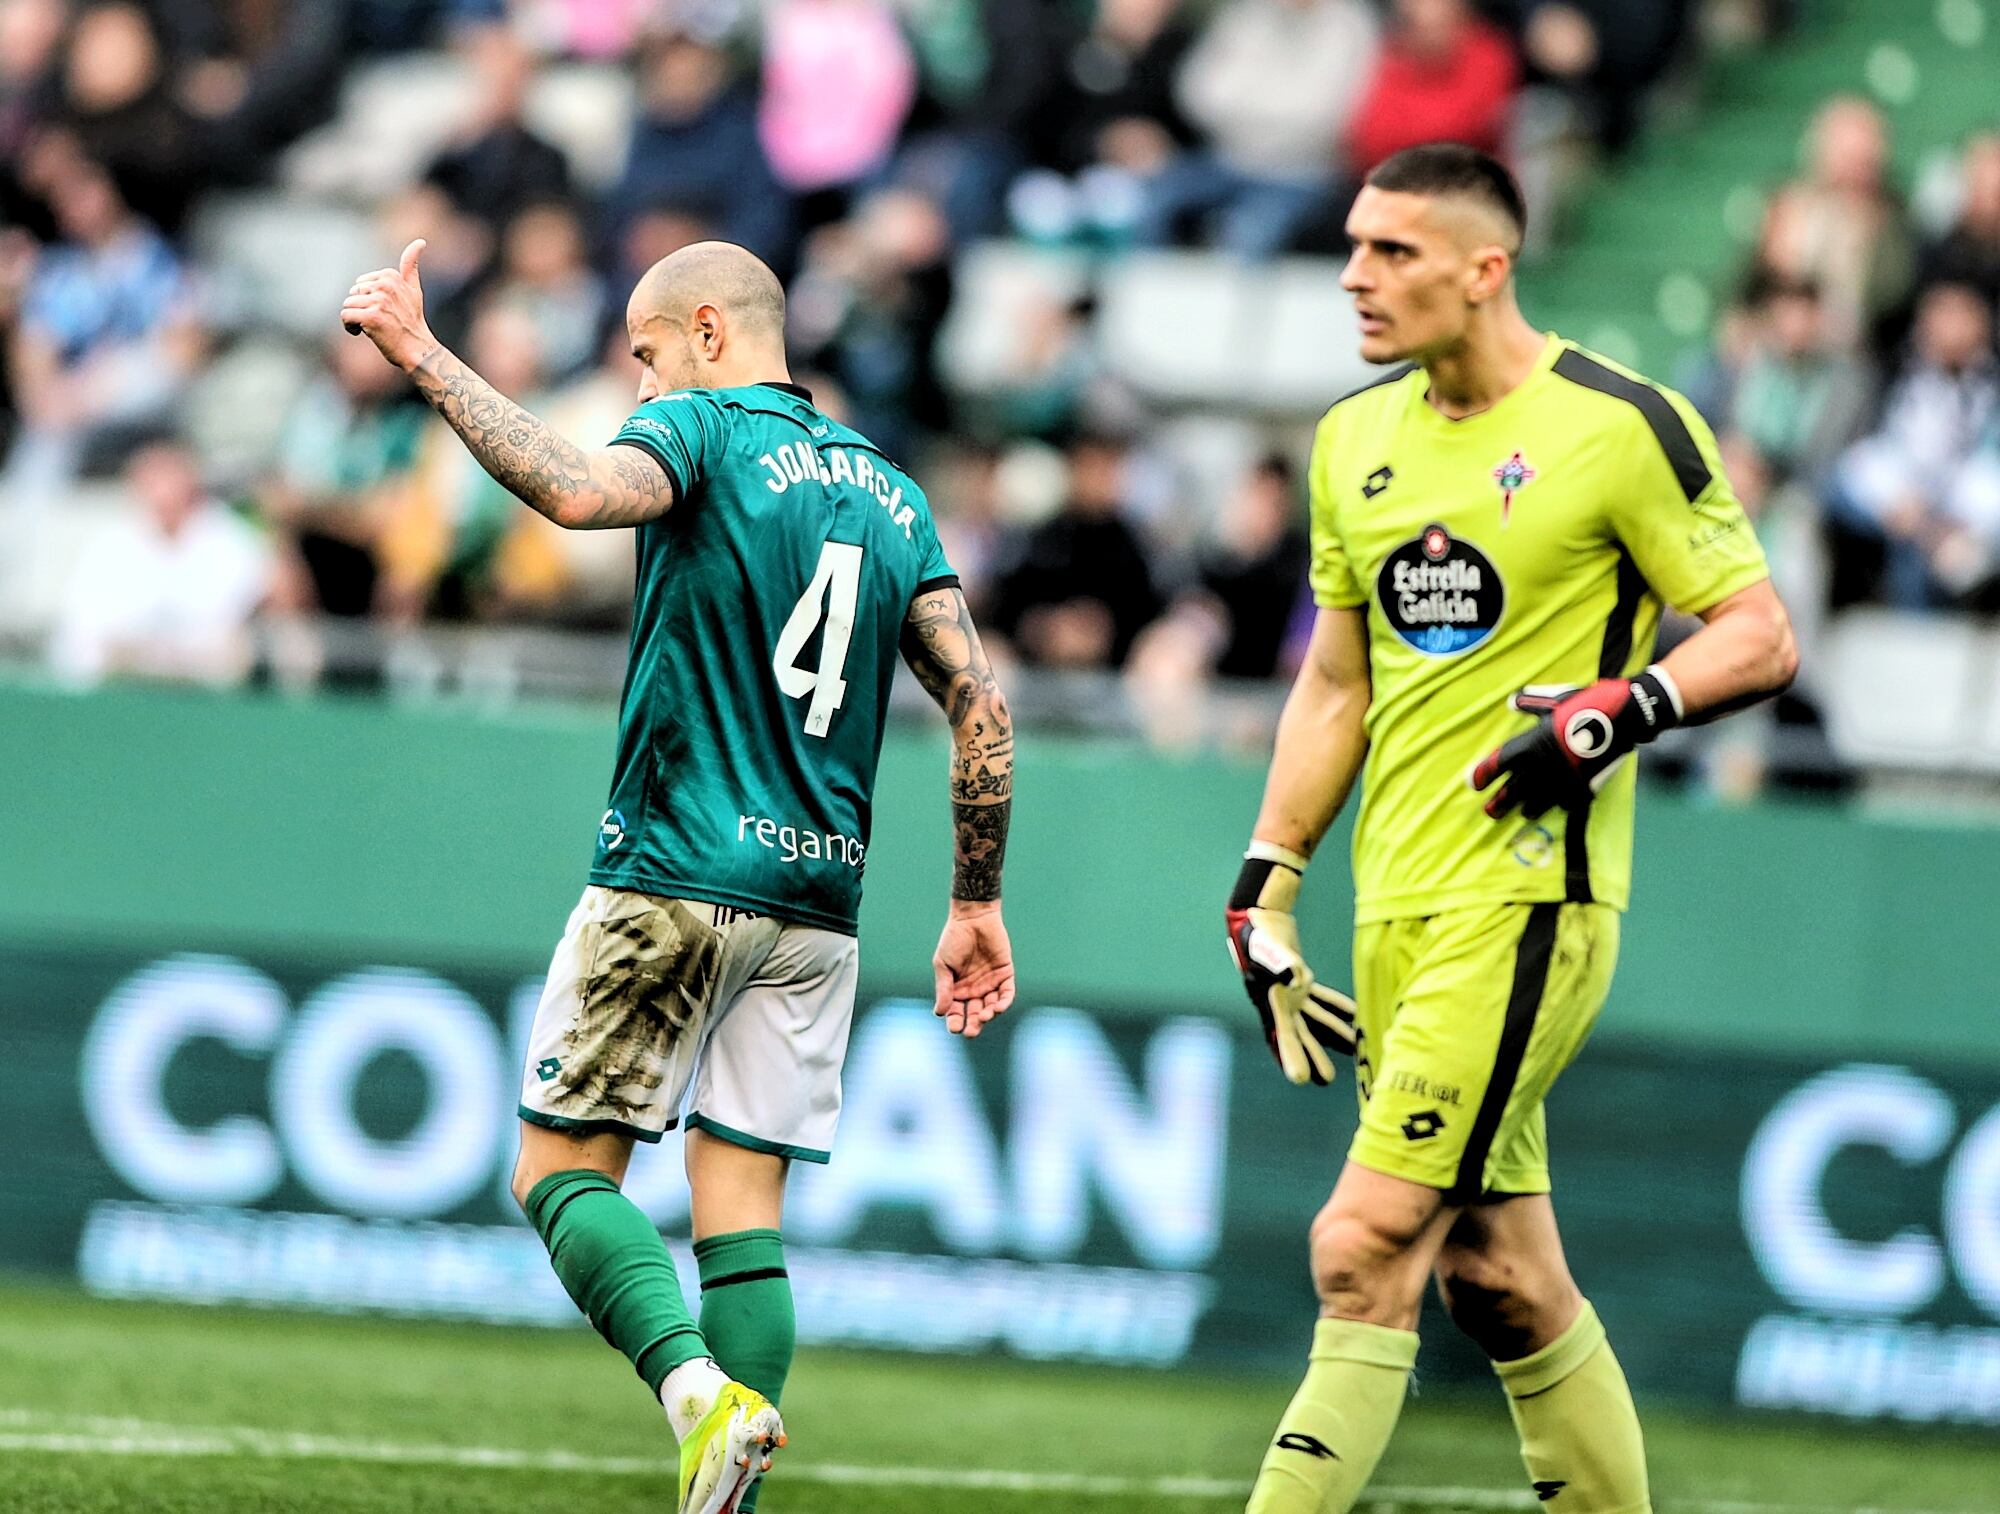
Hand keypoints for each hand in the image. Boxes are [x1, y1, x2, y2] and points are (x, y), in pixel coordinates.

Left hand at [340, 239, 436, 371]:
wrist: (418, 350)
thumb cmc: (412, 321)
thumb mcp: (414, 290)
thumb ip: (411, 265)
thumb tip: (420, 241)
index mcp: (391, 276)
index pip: (361, 284)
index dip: (368, 298)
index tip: (386, 309)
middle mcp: (385, 286)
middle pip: (353, 293)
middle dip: (361, 308)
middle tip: (381, 321)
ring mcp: (378, 301)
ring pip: (348, 305)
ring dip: (356, 320)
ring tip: (375, 328)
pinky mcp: (371, 317)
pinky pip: (346, 316)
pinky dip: (350, 328)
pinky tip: (364, 334)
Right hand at [932, 902, 1014, 1037]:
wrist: (972, 918)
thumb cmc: (954, 939)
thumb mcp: (943, 964)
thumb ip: (943, 988)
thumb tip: (939, 1013)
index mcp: (956, 989)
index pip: (956, 1012)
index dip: (955, 1022)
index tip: (955, 1027)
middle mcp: (974, 989)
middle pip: (975, 1014)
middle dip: (974, 1024)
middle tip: (971, 1031)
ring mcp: (990, 983)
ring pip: (991, 1006)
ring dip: (988, 1015)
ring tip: (984, 1016)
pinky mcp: (1004, 974)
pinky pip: (1007, 993)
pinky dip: (1004, 1002)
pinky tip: (998, 1008)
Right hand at [1225, 846, 1356, 1086]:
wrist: (1257, 916)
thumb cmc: (1259, 934)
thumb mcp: (1267, 948)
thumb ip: (1281, 961)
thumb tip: (1295, 977)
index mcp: (1270, 1001)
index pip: (1282, 1034)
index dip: (1291, 1057)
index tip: (1301, 1079)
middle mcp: (1279, 1002)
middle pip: (1297, 1035)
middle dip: (1311, 1055)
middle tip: (1326, 1079)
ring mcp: (1290, 993)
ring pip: (1314, 1019)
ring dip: (1330, 1035)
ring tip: (1352, 1049)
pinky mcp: (1299, 979)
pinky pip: (1321, 998)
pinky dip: (1336, 1007)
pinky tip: (1355, 1015)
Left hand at [1470, 668, 1682, 818]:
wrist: (1624, 718)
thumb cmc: (1587, 704)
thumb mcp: (1554, 700)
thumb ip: (1531, 704)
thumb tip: (1512, 702)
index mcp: (1529, 745)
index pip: (1496, 765)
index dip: (1482, 776)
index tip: (1473, 784)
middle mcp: (1540, 767)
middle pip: (1510, 793)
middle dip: (1498, 804)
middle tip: (1490, 812)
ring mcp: (1561, 781)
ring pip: (1535, 805)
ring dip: (1526, 808)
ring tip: (1520, 811)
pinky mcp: (1581, 790)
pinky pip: (1563, 804)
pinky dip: (1557, 805)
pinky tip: (1554, 805)